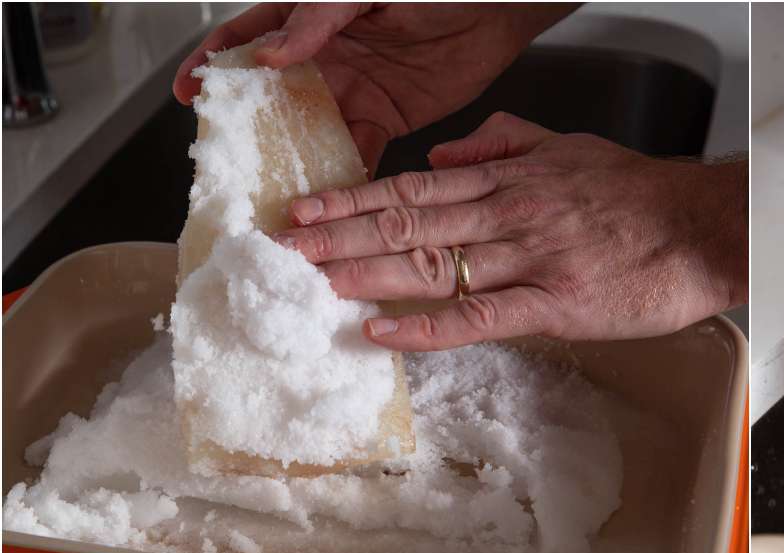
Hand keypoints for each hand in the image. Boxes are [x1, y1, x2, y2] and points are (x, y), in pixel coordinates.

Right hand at [172, 3, 576, 170]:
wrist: (493, 5)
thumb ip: (318, 19)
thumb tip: (270, 55)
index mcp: (307, 17)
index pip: (247, 39)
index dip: (214, 64)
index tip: (188, 92)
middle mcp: (323, 57)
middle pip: (273, 97)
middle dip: (250, 130)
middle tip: (228, 163)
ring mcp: (354, 90)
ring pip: (311, 130)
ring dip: (294, 160)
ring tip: (271, 194)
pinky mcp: (388, 118)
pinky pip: (358, 151)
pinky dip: (343, 176)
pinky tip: (327, 200)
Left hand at [269, 113, 748, 349]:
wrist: (702, 226)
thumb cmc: (642, 193)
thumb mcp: (569, 148)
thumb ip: (507, 142)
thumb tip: (449, 148)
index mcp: (509, 178)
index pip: (413, 186)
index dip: (353, 199)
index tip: (306, 210)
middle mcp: (507, 213)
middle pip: (407, 223)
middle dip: (339, 237)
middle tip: (283, 251)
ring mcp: (528, 259)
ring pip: (432, 265)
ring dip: (367, 274)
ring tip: (314, 284)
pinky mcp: (554, 304)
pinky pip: (479, 316)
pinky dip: (428, 326)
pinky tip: (384, 333)